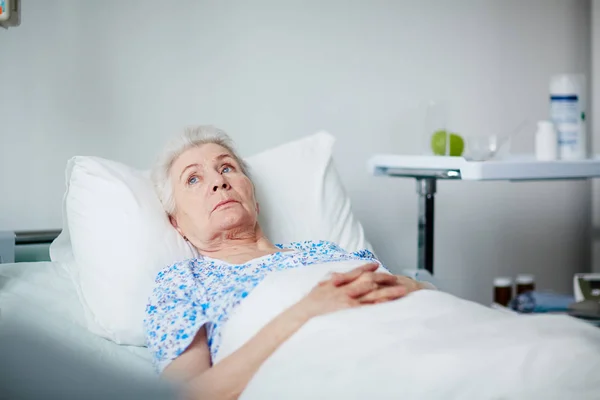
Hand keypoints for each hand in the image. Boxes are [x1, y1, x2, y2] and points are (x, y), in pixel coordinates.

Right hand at [292, 263, 406, 319]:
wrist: (300, 317)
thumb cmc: (307, 307)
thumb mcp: (317, 291)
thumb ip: (327, 284)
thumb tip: (334, 279)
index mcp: (336, 284)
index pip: (354, 272)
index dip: (366, 267)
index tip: (376, 264)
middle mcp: (344, 289)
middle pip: (368, 280)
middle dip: (383, 278)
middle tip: (396, 277)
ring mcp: (348, 301)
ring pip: (373, 293)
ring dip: (389, 291)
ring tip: (403, 289)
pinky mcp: (350, 312)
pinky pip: (368, 309)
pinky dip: (380, 305)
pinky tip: (391, 304)